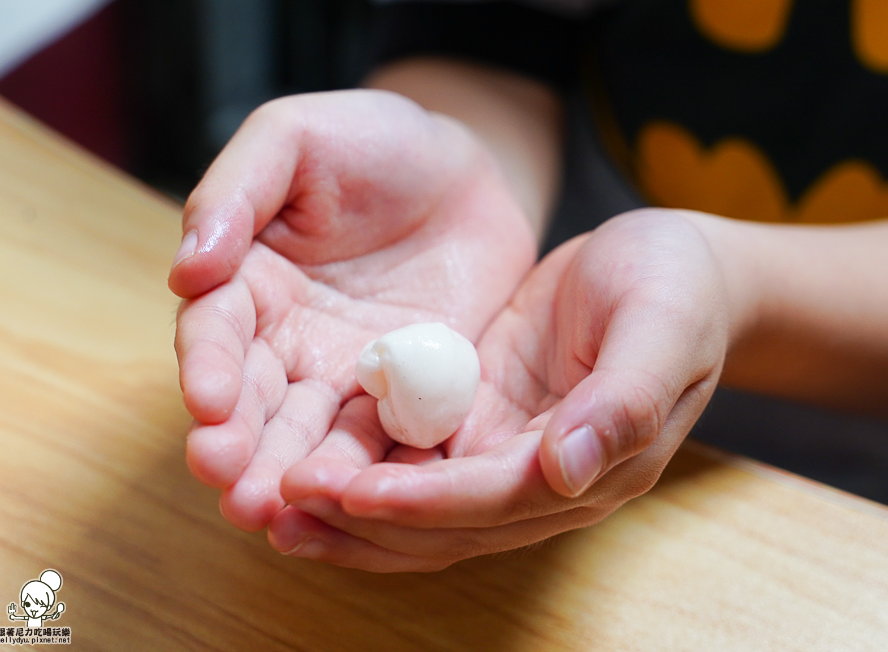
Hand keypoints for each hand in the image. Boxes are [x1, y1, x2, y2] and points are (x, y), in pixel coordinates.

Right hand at [171, 90, 535, 530]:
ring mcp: (350, 376)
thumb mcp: (297, 137)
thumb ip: (236, 191)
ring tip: (275, 515)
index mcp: (249, 283)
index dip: (210, 366)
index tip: (210, 401)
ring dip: (294, 477)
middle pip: (257, 403)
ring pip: (315, 436)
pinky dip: (373, 472)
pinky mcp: (410, 395)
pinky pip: (391, 438)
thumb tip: (186, 269)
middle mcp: (289, 342)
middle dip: (241, 446)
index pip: (217, 332)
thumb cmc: (376, 142)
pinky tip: (361, 504)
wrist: (470, 172)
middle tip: (233, 486)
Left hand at [272, 209, 745, 570]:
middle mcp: (543, 475)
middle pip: (445, 523)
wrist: (668, 267)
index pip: (498, 501)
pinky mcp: (476, 417)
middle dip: (364, 520)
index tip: (353, 492)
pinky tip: (303, 458)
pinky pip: (410, 455)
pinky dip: (359, 466)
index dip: (426, 502)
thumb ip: (625, 398)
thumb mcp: (663, 326)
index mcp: (594, 463)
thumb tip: (564, 469)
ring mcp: (505, 449)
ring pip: (419, 503)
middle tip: (281, 502)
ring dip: (348, 511)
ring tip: (271, 504)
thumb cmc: (677, 286)